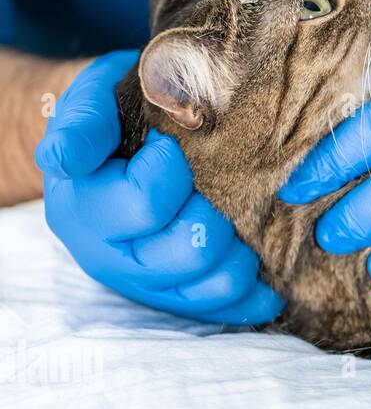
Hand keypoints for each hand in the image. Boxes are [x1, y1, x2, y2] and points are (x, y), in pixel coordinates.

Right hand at [37, 51, 282, 324]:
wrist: (112, 146)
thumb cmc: (113, 115)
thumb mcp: (92, 100)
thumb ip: (83, 125)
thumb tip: (64, 158)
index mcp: (83, 206)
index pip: (145, 205)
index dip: (171, 172)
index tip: (170, 146)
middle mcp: (105, 253)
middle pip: (187, 251)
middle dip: (215, 213)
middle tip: (215, 182)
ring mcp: (139, 280)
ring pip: (210, 284)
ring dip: (239, 252)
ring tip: (241, 219)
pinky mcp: (171, 297)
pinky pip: (223, 308)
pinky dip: (253, 294)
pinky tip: (269, 277)